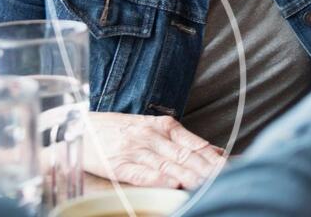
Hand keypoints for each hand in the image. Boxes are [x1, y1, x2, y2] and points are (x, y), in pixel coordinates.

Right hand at [83, 111, 225, 188]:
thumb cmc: (119, 130)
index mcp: (163, 126)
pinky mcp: (118, 164)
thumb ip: (183, 140)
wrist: (78, 127)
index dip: (215, 158)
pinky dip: (158, 179)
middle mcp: (152, 137)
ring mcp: (135, 150)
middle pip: (187, 156)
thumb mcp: (152, 128)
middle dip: (209, 169)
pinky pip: (141, 173)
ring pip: (169, 165)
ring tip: (208, 184)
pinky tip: (173, 184)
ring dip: (190, 176)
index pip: (196, 144)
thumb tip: (215, 151)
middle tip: (228, 177)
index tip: (232, 167)